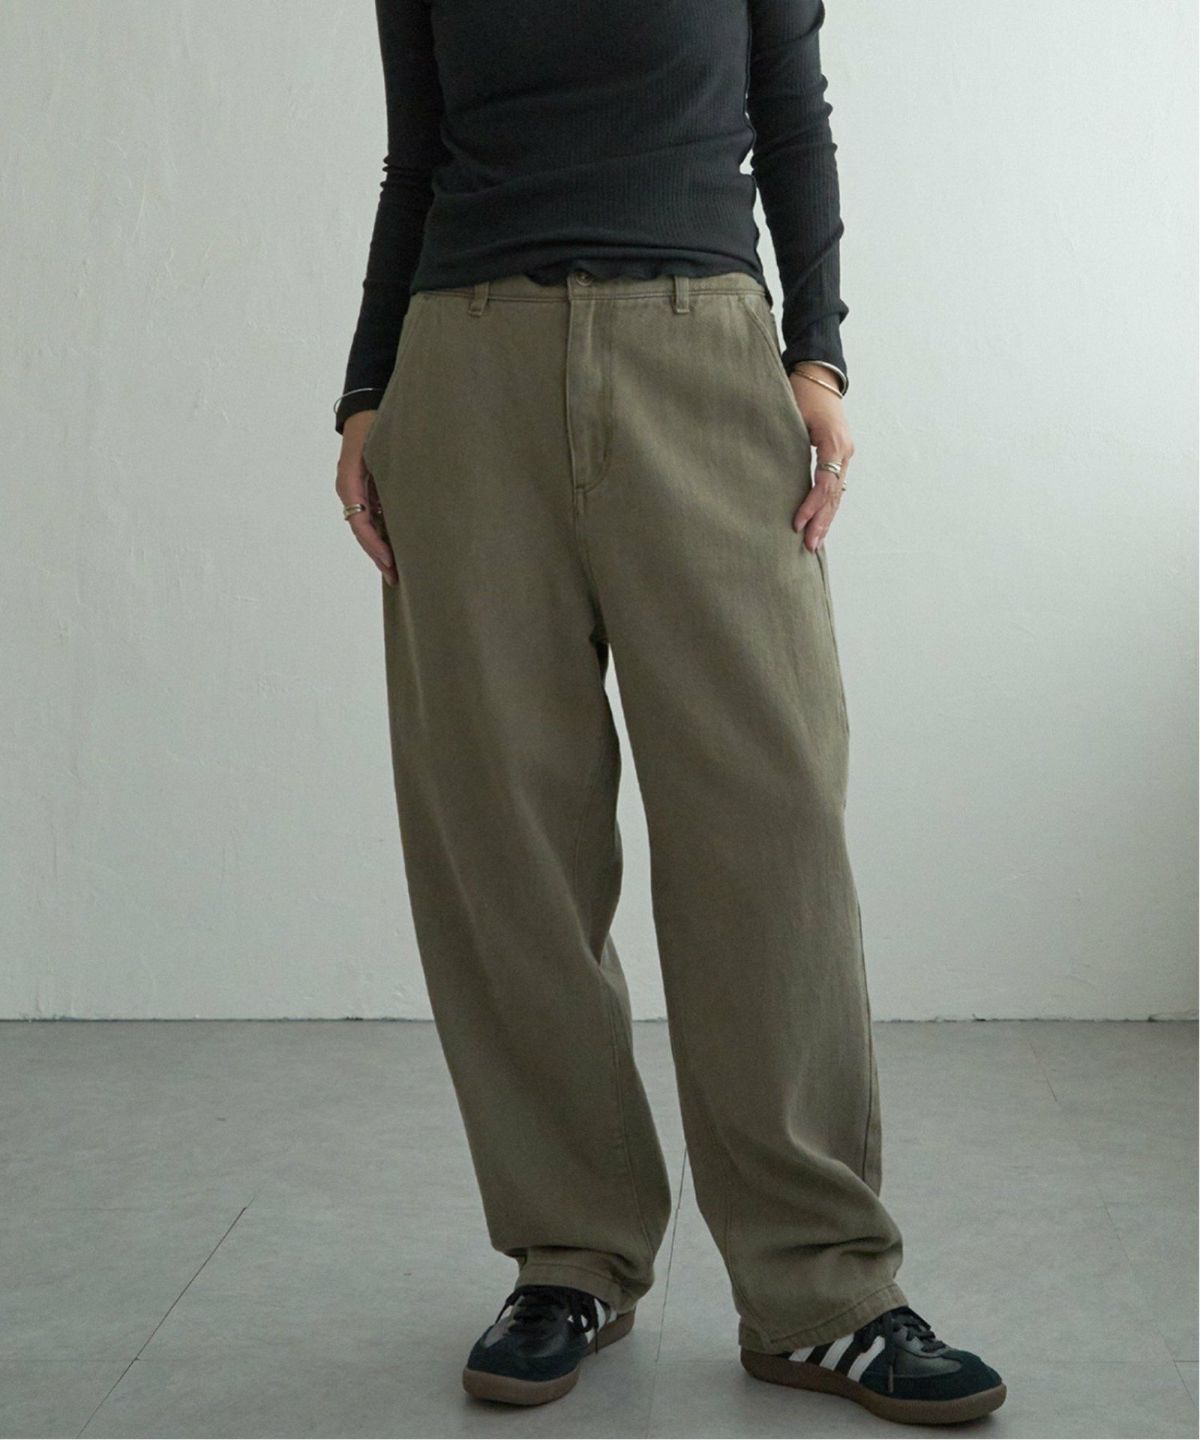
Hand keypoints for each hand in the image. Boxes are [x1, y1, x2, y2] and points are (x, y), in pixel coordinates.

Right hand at [336, 411, 396, 585]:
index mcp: (349, 482)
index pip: (360, 523)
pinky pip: (371, 516)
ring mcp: (355, 489)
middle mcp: (349, 489)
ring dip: (380, 548)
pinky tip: (395, 547)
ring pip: (366, 526)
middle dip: (378, 555)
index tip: (390, 560)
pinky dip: (382, 533)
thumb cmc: (376, 421)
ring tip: (396, 570)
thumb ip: (386, 473)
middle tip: (395, 577)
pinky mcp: (365, 487)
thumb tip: (400, 502)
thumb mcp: (380, 446)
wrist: (366, 404)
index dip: (375, 544)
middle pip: (362, 531)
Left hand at [789, 367, 853, 551]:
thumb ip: (785, 439)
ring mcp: (845, 454)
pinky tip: (820, 523)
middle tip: (809, 545)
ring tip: (815, 543)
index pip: (825, 483)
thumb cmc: (802, 390)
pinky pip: (835, 486)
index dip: (811, 505)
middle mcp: (844, 451)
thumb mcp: (791, 411)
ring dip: (826, 519)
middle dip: (821, 521)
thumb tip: (767, 469)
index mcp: (833, 442)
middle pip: (834, 494)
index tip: (796, 523)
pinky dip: (827, 506)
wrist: (819, 375)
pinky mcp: (839, 456)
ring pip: (837, 494)